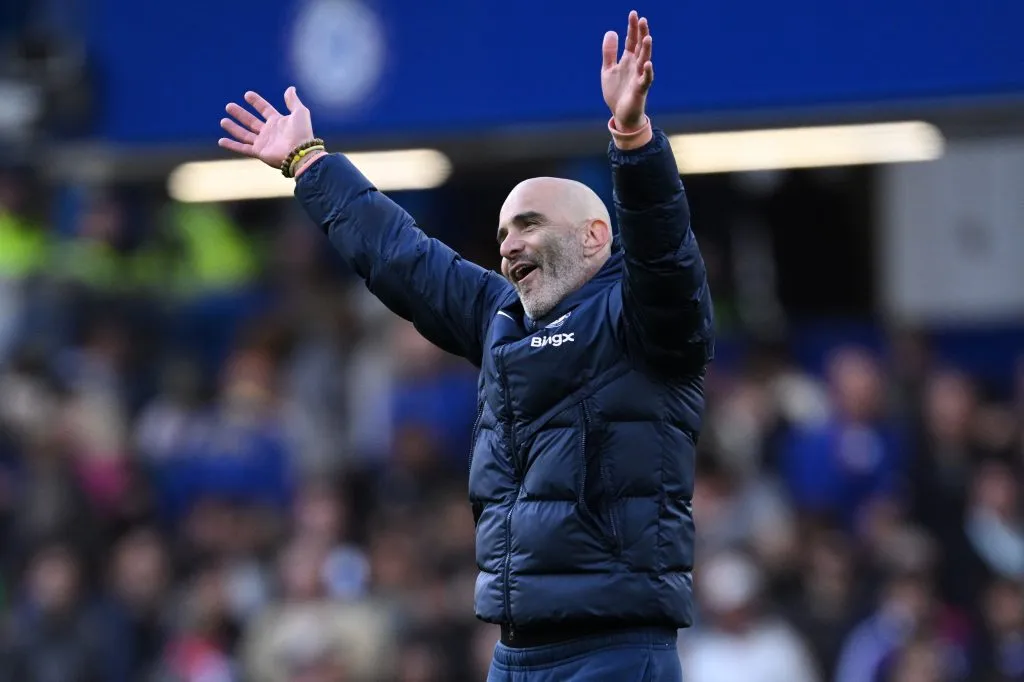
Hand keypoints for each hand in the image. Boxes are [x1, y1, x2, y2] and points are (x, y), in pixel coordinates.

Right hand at [218, 87, 314, 167]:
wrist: (301, 152)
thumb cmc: (301, 133)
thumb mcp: (300, 112)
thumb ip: (293, 101)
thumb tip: (290, 88)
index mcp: (278, 122)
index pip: (264, 109)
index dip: (256, 102)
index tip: (247, 94)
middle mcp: (269, 132)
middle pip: (251, 121)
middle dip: (240, 114)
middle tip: (229, 106)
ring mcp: (263, 142)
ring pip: (244, 134)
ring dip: (233, 128)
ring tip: (223, 121)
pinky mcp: (259, 152)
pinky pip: (242, 148)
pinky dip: (231, 145)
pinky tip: (221, 141)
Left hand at [601, 10, 653, 132]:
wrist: (621, 114)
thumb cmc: (616, 92)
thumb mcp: (608, 70)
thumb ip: (609, 52)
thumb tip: (611, 31)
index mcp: (628, 60)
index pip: (631, 40)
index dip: (632, 28)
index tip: (633, 13)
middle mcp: (636, 66)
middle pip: (639, 47)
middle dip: (641, 34)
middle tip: (642, 19)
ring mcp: (639, 77)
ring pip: (645, 60)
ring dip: (646, 50)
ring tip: (647, 37)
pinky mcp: (641, 89)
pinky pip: (646, 79)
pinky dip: (648, 72)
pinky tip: (648, 64)